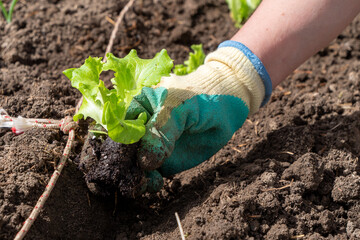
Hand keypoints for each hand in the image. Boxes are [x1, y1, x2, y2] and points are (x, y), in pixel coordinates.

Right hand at [127, 41, 271, 192]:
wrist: (226, 107)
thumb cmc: (201, 98)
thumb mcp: (179, 107)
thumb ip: (160, 130)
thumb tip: (144, 161)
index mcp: (137, 108)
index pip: (119, 129)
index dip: (117, 145)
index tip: (123, 158)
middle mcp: (140, 129)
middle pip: (123, 150)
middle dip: (124, 165)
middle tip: (132, 175)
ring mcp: (152, 146)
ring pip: (135, 166)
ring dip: (135, 177)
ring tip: (145, 182)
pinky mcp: (164, 162)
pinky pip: (150, 175)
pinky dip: (148, 183)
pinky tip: (154, 183)